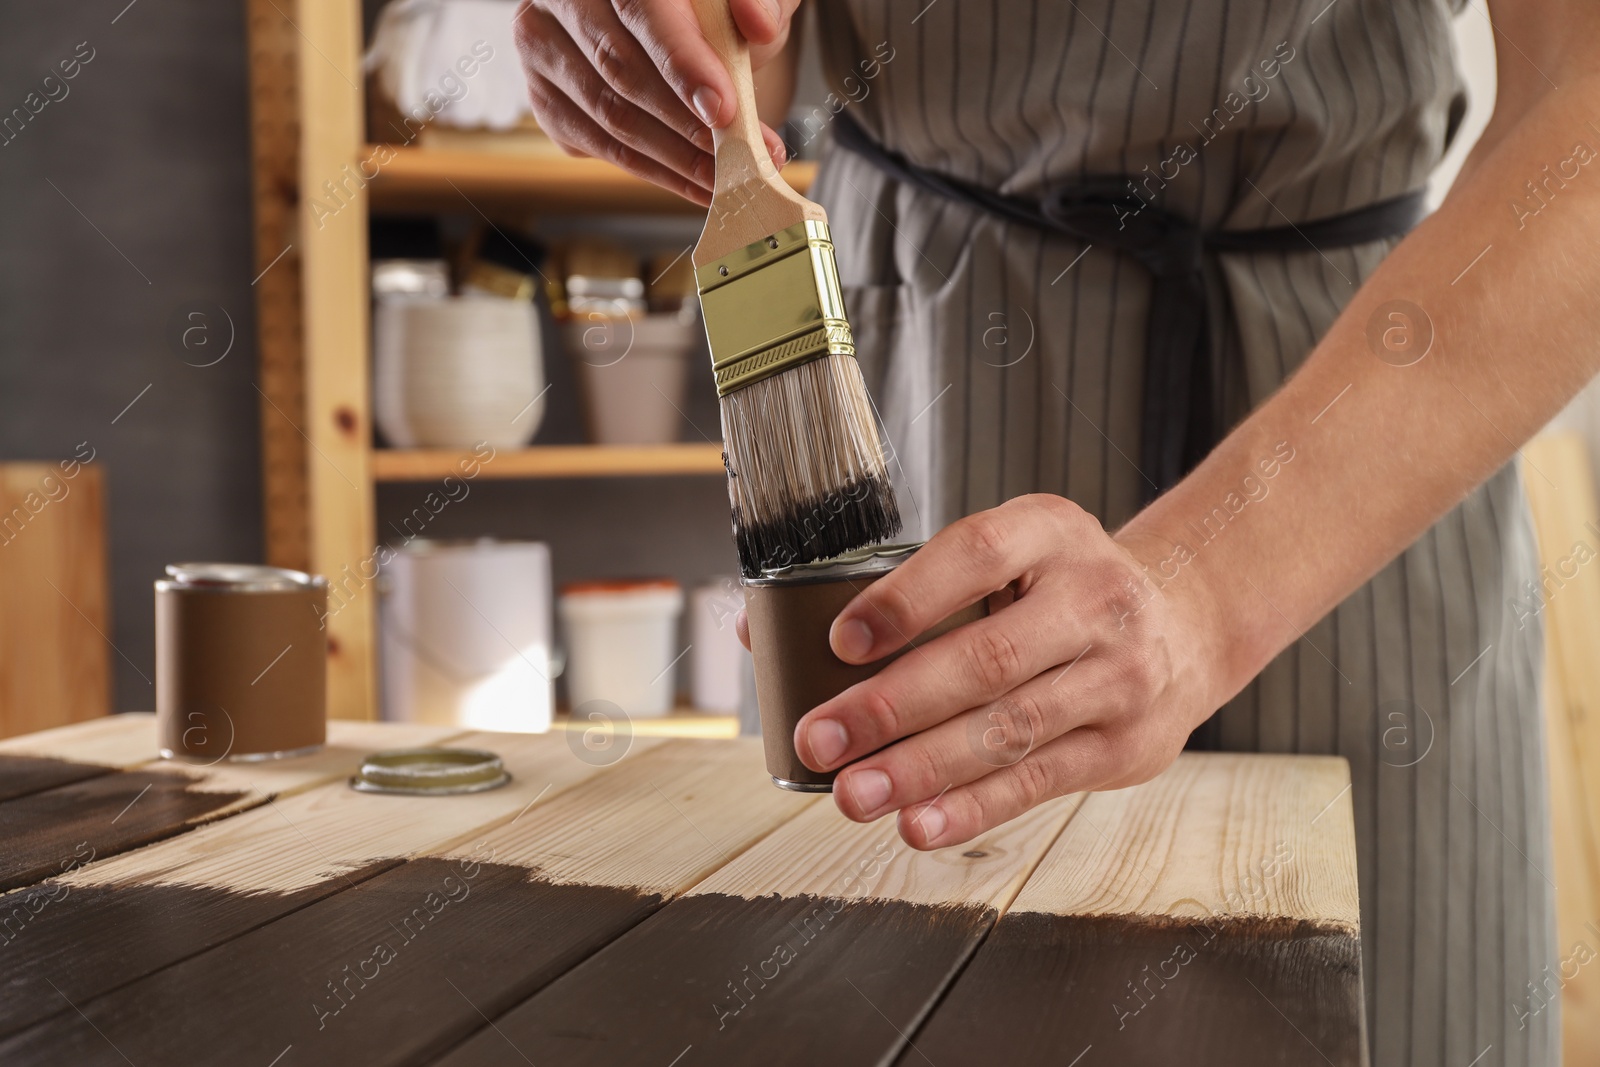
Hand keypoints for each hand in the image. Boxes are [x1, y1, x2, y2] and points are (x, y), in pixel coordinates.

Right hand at [513, 0, 797, 204]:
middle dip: (685, 122)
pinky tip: (695, 180)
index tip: (721, 109)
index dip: (681, 62)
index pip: (639, 8)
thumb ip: (759, 0)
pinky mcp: (547, 98)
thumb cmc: (709, 4)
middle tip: (738, 154)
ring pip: (608, 116)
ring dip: (674, 156)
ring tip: (727, 175)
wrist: (675, 22)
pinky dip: (655, 171)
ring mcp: (543, 47)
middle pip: (618, 68)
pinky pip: (601, 145)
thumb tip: (758, 23)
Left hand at [759, 495, 1228, 849]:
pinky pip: (1038, 781)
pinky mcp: (1124, 745)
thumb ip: (901, 585)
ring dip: (921, 768)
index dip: (905, 599)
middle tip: (820, 737)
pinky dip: (973, 808)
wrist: (1184, 625)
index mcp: (1051, 532)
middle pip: (985, 658)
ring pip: (1008, 729)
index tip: (839, 640)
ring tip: (853, 794)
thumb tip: (762, 631)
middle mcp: (1095, 598)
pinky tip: (918, 823)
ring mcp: (1118, 675)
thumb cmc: (1059, 588)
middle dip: (891, 706)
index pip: (976, 555)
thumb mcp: (1007, 553)